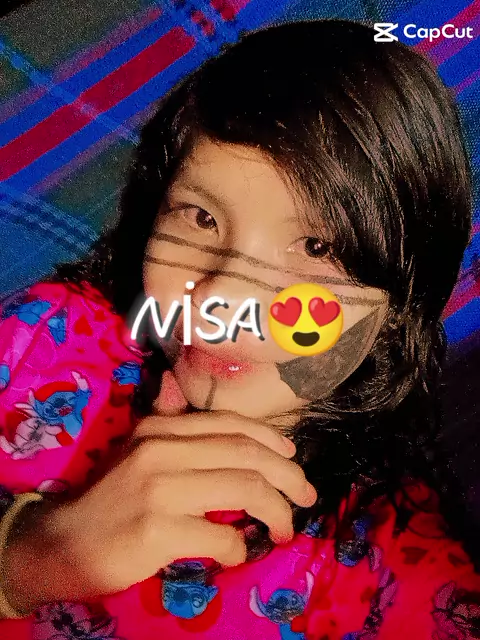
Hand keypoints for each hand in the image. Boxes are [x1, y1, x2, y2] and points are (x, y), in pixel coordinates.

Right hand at [41, 371, 315, 598]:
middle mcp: (162, 449)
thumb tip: (194, 399)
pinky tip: (237, 553)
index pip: (231, 423)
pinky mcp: (157, 530)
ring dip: (277, 511)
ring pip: (244, 488)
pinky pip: (220, 536)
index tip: (293, 458)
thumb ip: (170, 424)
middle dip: (288, 476)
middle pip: (246, 453)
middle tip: (306, 497)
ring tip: (286, 529)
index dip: (271, 439)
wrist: (63, 540)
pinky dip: (238, 547)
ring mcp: (159, 488)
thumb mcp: (138, 449)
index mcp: (162, 428)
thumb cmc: (110, 496)